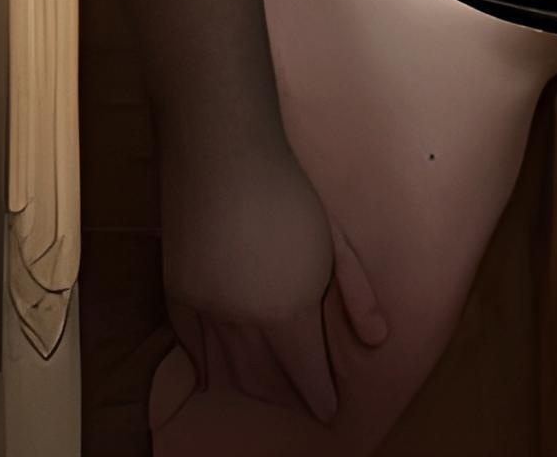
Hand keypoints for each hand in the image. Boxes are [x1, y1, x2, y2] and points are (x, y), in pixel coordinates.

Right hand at [160, 134, 387, 421]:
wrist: (220, 146)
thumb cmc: (286, 186)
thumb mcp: (335, 238)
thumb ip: (356, 293)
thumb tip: (379, 339)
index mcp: (287, 311)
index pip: (305, 378)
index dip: (319, 397)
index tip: (329, 409)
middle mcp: (243, 321)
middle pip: (265, 381)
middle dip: (286, 396)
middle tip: (300, 400)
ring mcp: (206, 308)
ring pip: (227, 371)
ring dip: (249, 385)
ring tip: (265, 389)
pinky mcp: (177, 292)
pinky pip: (191, 348)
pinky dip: (206, 366)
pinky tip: (215, 373)